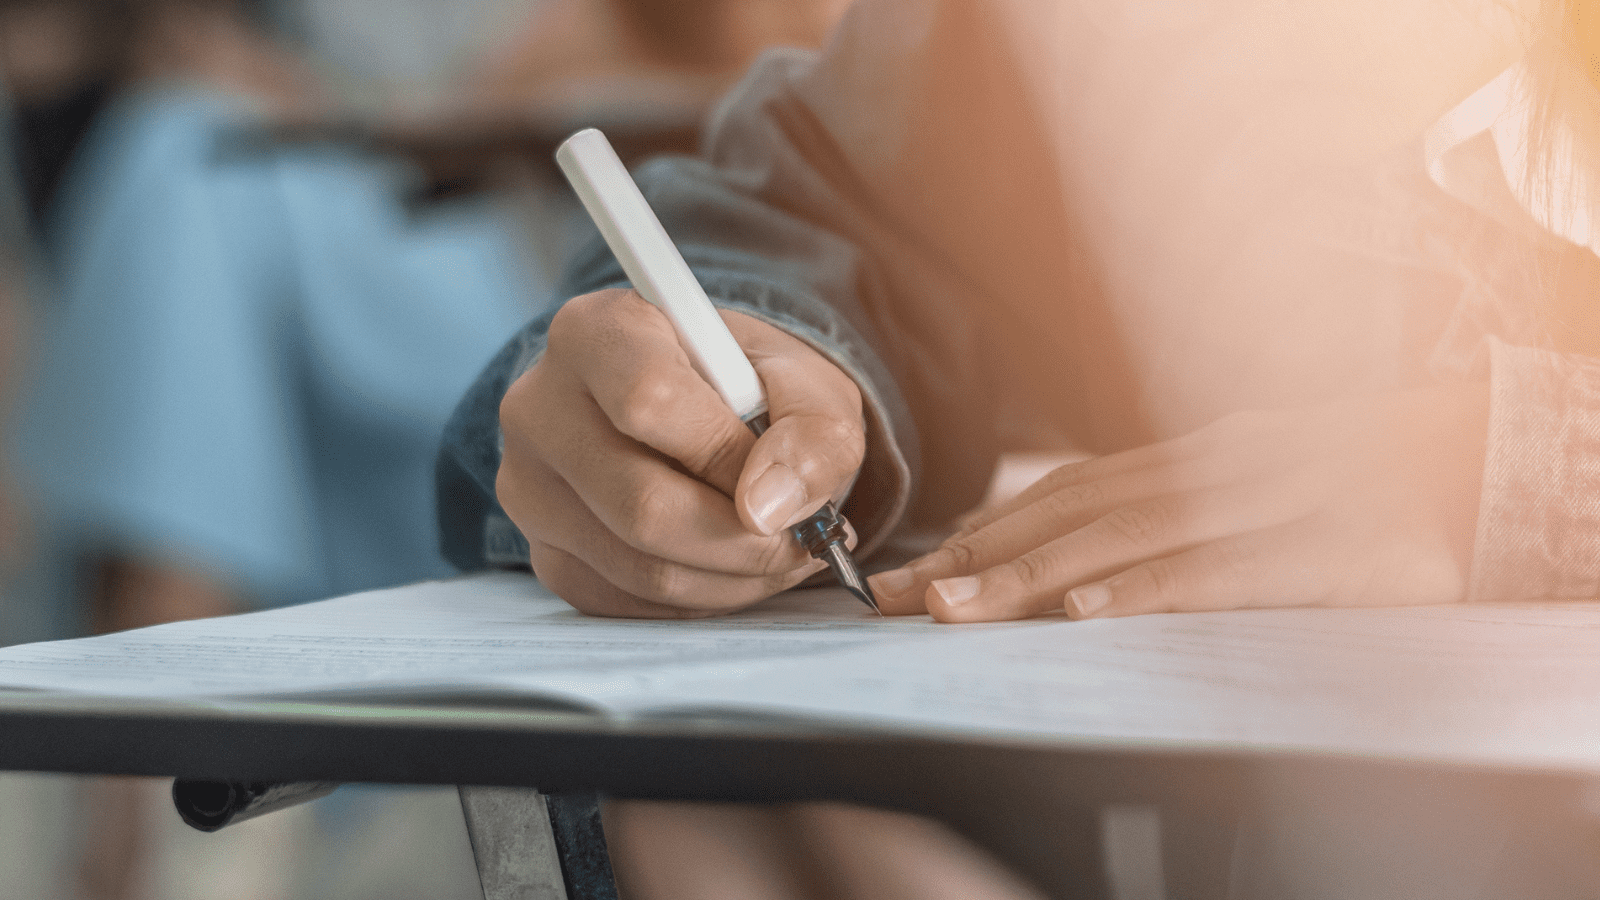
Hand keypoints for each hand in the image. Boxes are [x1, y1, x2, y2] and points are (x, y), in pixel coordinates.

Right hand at [497, 289, 864, 616]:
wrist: (703, 413)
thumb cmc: (749, 389)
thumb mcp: (805, 385)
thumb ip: (812, 433)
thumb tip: (769, 508)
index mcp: (596, 331)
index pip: (650, 400)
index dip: (728, 457)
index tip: (784, 480)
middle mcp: (540, 405)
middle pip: (641, 504)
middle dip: (743, 541)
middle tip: (802, 541)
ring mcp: (529, 486)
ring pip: (639, 566)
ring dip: (731, 578)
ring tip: (779, 554)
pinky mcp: (544, 552)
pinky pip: (627, 601)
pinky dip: (699, 598)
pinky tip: (732, 566)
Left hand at [867, 384, 1489, 620]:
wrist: (1495, 454)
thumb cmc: (1370, 476)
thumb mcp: (1263, 479)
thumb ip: (1180, 507)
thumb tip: (1088, 554)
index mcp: (1198, 452)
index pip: (1069, 492)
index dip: (987, 530)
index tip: (915, 571)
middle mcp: (1218, 464)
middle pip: (1078, 511)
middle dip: (982, 556)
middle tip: (901, 595)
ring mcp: (1273, 500)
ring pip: (1131, 539)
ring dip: (1034, 574)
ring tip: (957, 606)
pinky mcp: (1329, 549)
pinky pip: (1226, 572)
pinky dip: (1150, 591)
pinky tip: (1088, 612)